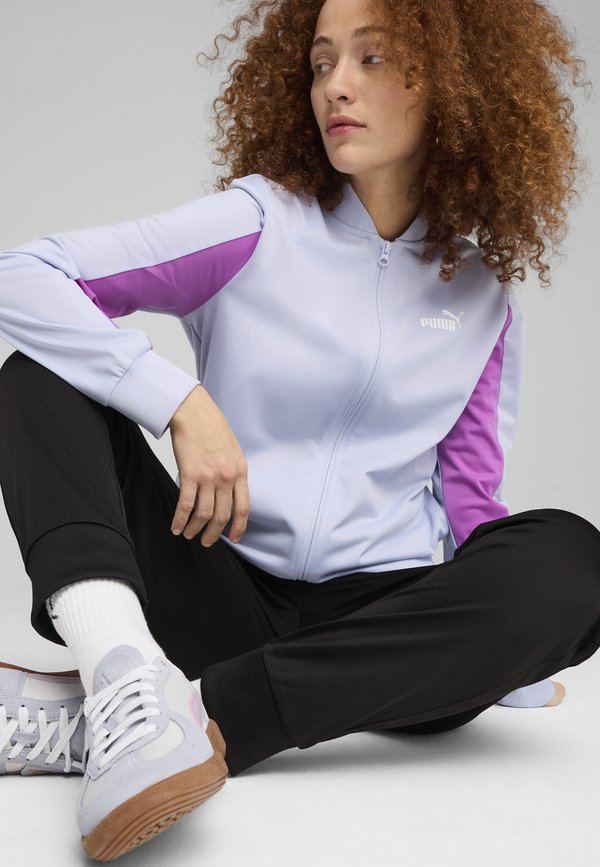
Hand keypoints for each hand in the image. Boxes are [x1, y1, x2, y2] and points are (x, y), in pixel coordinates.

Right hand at [168, 385, 249, 546]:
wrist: (195, 412)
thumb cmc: (212, 428)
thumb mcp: (233, 452)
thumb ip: (234, 473)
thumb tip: (230, 494)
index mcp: (240, 472)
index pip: (243, 508)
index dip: (239, 528)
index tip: (234, 539)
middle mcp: (227, 477)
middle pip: (222, 516)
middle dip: (214, 534)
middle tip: (207, 542)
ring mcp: (208, 477)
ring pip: (204, 514)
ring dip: (195, 529)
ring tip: (188, 535)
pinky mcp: (190, 474)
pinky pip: (185, 505)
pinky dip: (180, 519)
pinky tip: (175, 527)